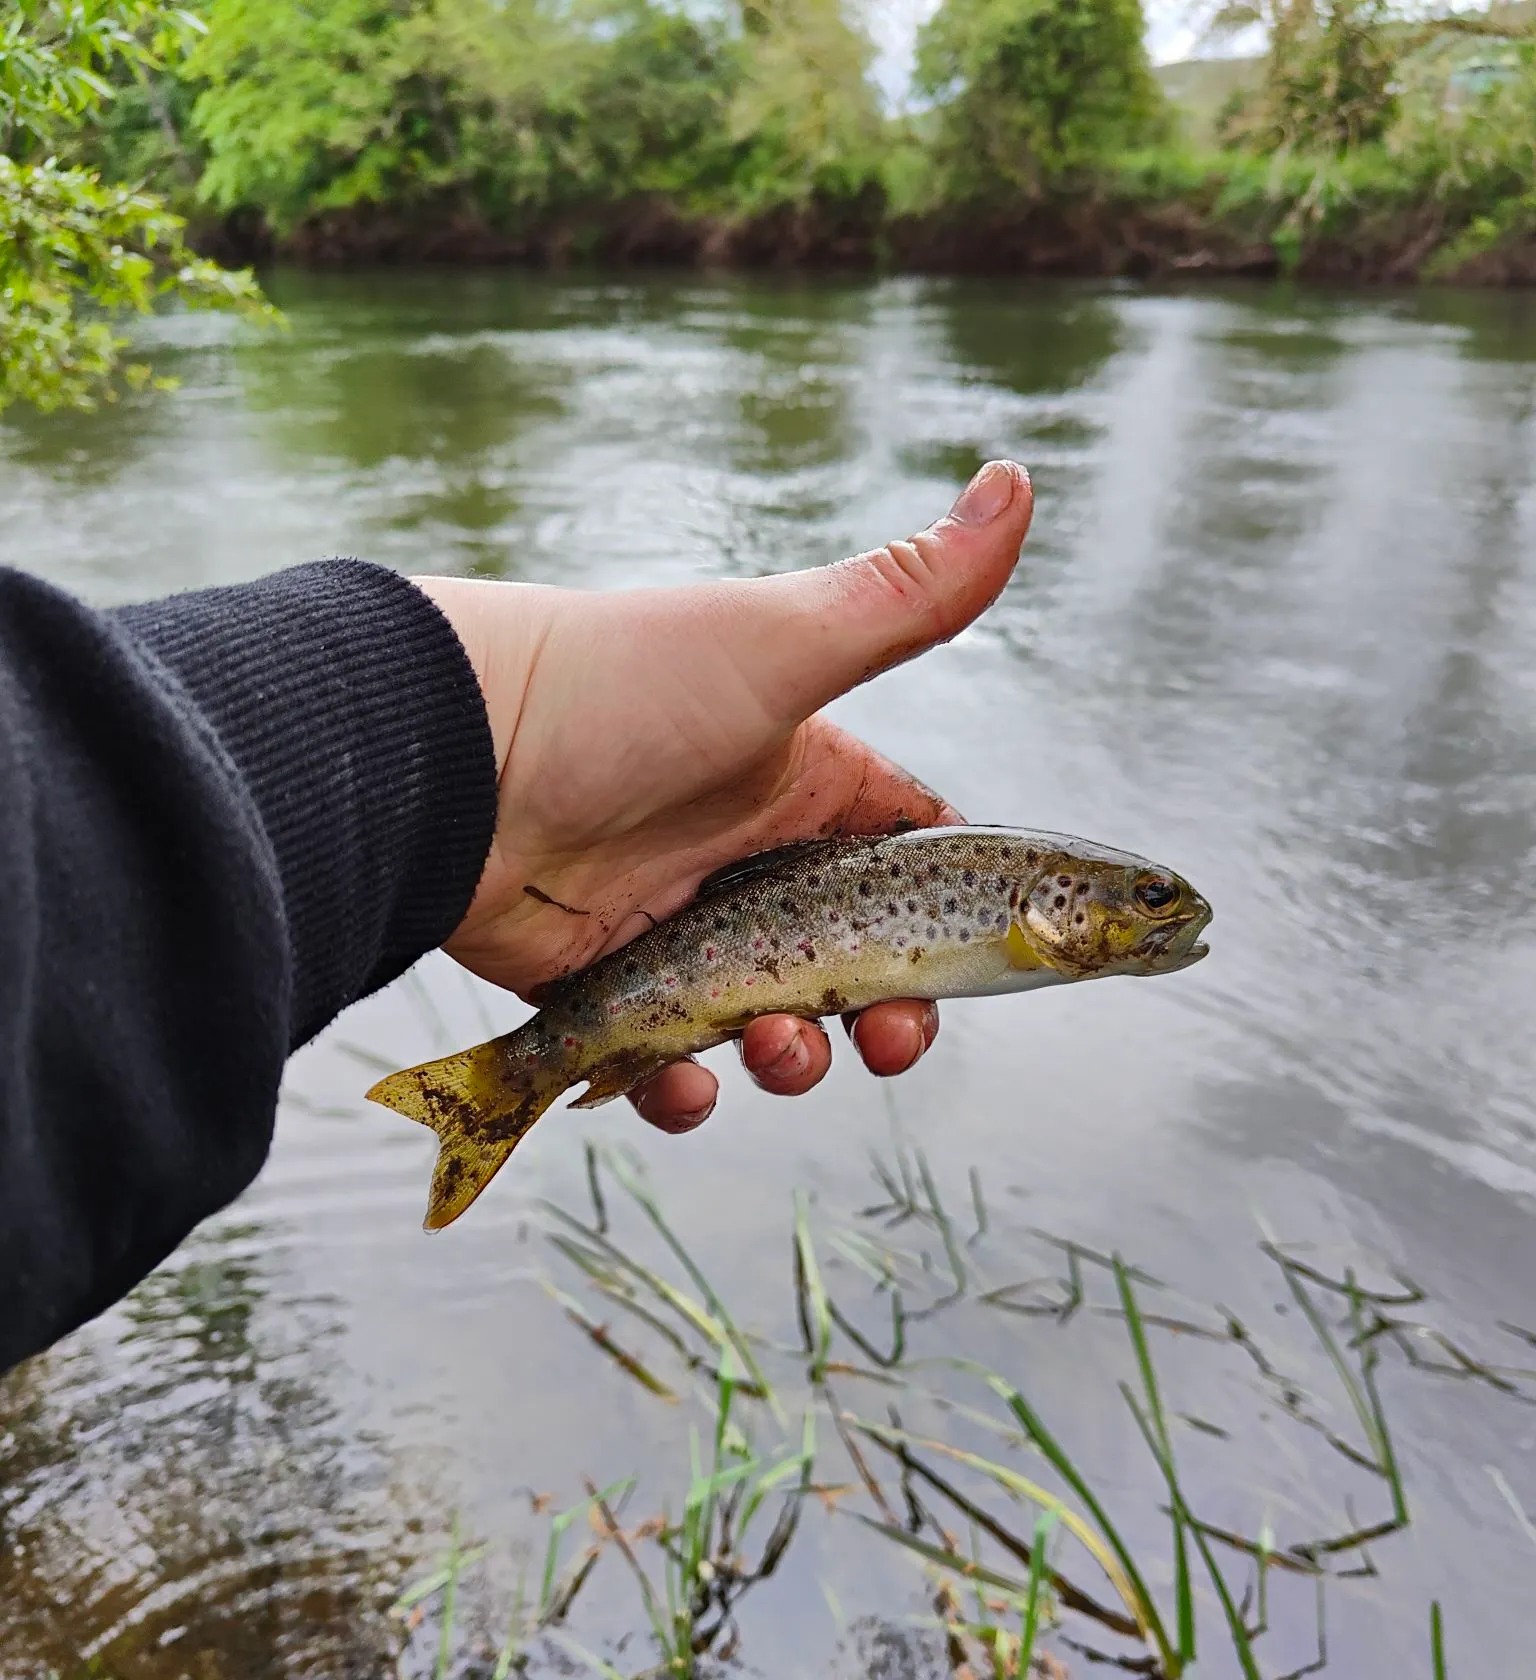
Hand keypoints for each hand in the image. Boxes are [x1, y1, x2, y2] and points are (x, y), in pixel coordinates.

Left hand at [415, 460, 1032, 1131]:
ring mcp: (675, 919)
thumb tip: (1019, 479)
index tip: (973, 964)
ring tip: (774, 1052)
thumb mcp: (782, 644)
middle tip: (882, 1039)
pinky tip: (683, 1084)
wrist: (449, 759)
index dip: (948, 915)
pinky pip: (664, 1058)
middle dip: (882, 1010)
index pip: (907, 852)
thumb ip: (910, 594)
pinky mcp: (604, 981)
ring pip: (767, 1019)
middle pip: (849, 958)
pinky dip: (683, 1087)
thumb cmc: (620, 688)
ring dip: (793, 1056)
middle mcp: (745, 852)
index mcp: (803, 778)